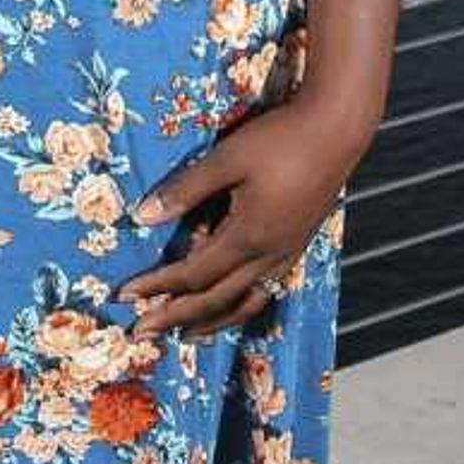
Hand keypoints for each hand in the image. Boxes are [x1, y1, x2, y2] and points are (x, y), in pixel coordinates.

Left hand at [112, 96, 368, 341]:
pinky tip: (231, 301)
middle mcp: (268, 255)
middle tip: (140, 331)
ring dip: (211, 322)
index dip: (156, 286)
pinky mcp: (298, 245)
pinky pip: (264, 290)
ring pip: (244, 303)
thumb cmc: (281, 138)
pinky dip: (240, 305)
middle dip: (174, 316)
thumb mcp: (227, 158)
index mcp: (248, 236)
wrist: (338, 129)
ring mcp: (287, 254)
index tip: (125, 295)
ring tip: (185, 334)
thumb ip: (185, 190)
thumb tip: (141, 216)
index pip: (192, 274)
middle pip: (214, 300)